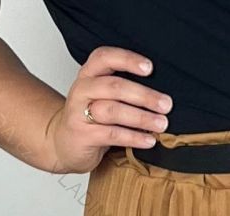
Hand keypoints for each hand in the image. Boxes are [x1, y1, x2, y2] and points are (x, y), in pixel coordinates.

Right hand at [44, 46, 171, 172]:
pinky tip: (149, 140)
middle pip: (114, 86)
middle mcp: (82, 89)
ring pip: (113, 110)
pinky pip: (111, 134)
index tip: (150, 68)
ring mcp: (79, 112)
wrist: (63, 144)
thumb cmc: (90, 120)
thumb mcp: (101, 98)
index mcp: (88, 75)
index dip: (127, 60)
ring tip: (161, 124)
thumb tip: (160, 96)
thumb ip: (122, 91)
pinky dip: (133, 137)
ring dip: (141, 117)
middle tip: (166, 104)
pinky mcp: (82, 135)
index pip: (105, 58)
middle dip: (144, 95)